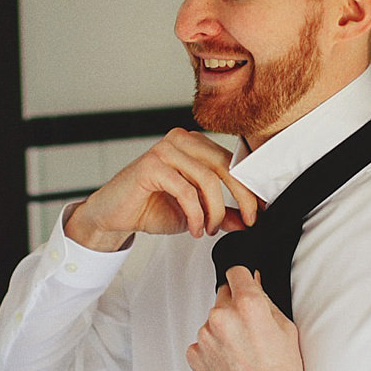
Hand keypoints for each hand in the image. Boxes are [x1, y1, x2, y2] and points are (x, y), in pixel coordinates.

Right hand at [65, 129, 259, 250]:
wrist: (113, 215)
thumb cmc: (148, 207)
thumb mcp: (195, 213)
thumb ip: (220, 213)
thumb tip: (246, 222)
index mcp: (194, 145)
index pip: (232, 162)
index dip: (248, 187)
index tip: (258, 211)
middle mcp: (181, 141)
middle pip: (225, 166)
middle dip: (241, 198)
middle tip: (246, 221)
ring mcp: (165, 149)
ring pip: (207, 179)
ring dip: (214, 211)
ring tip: (208, 230)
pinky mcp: (151, 164)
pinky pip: (185, 190)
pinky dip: (195, 214)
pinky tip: (193, 229)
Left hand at [187, 266, 316, 370]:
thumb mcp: (286, 330)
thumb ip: (265, 302)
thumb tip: (254, 284)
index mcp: (248, 306)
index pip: (236, 272)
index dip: (243, 280)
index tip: (244, 286)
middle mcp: (223, 318)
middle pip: (223, 297)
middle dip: (235, 310)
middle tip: (250, 334)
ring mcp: (205, 338)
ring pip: (212, 323)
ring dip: (223, 333)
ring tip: (242, 356)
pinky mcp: (195, 357)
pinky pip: (202, 345)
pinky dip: (213, 352)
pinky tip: (231, 366)